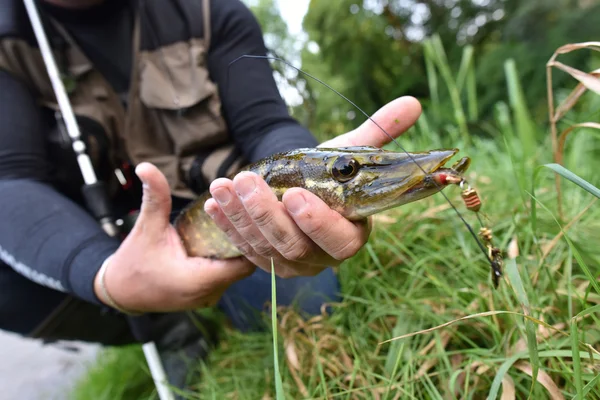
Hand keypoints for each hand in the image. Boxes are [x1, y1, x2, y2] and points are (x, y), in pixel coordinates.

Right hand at [93, 163, 255, 312]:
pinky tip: (227, 237)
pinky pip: (226, 275)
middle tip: (250, 213)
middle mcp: (209, 293)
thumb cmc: (134, 262)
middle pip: (244, 266)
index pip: (244, 262)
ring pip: (236, 272)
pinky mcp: (207, 295)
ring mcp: (209, 297)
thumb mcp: (147, 227)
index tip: (251, 214)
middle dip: (247, 240)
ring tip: (243, 222)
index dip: (251, 238)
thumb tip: (146, 166)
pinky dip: (227, 258)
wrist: (120, 292)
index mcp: (198, 280)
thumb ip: (155, 197)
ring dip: (238, 249)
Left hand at [203, 96, 421, 277]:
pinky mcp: (266, 261)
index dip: (318, 222)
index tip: (296, 194)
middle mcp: (322, 257)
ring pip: (265, 248)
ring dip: (241, 217)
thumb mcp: (351, 152)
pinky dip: (228, 225)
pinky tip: (216, 201)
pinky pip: (244, 248)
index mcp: (352, 233)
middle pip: (295, 247)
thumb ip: (379, 132)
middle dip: (268, 214)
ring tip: (223, 184)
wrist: (304, 186)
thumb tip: (413, 102)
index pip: (339, 240)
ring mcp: (292, 264)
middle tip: (248, 180)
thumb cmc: (332, 172)